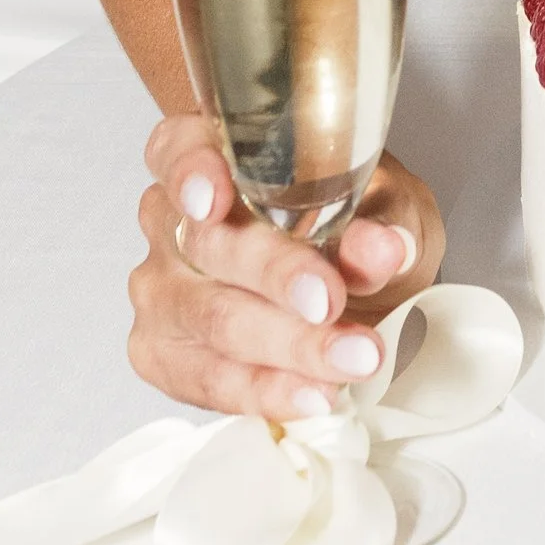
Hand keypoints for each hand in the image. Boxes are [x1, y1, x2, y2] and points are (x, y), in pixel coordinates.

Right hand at [128, 116, 445, 419]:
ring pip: (213, 318)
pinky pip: (209, 379)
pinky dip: (268, 390)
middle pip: (208, 245)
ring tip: (353, 358)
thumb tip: (384, 248)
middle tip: (332, 302)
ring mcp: (160, 289)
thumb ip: (377, 221)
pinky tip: (314, 394)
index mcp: (207, 153)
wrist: (354, 285)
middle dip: (275, 276)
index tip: (215, 200)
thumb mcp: (382, 205)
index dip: (190, 173)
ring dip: (288, 345)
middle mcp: (168, 218)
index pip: (175, 150)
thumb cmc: (355, 222)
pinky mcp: (163, 355)